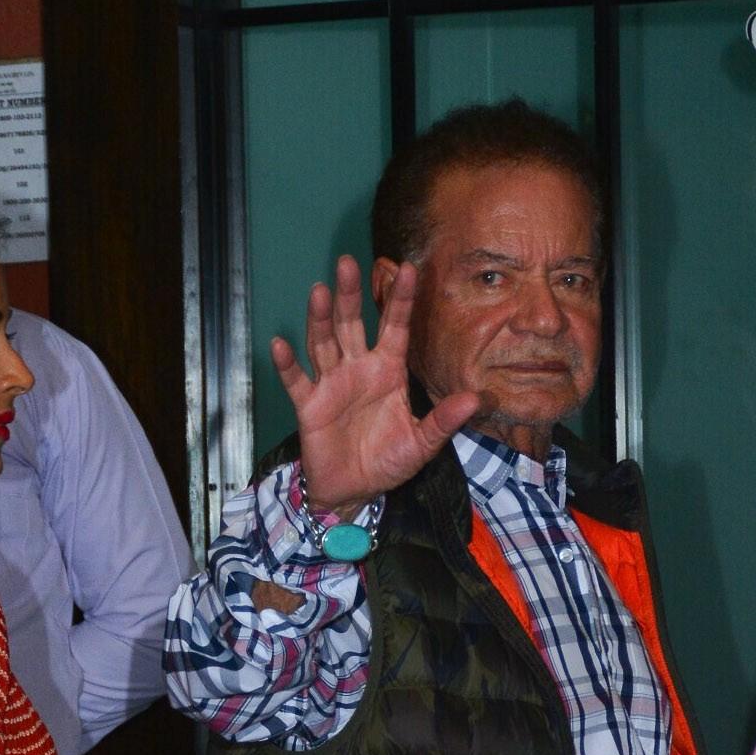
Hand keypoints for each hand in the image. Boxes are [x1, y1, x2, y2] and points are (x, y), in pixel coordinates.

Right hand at [272, 255, 479, 517]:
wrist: (354, 492)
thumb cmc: (387, 462)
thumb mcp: (421, 444)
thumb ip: (444, 421)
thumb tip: (475, 400)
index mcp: (387, 370)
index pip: (395, 327)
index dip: (400, 300)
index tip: (408, 268)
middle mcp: (358, 368)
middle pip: (352, 324)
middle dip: (350, 294)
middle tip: (347, 262)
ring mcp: (331, 384)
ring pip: (324, 343)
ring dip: (320, 319)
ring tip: (319, 292)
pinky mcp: (309, 405)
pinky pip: (296, 382)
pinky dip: (287, 365)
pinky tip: (280, 345)